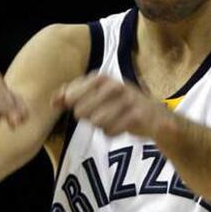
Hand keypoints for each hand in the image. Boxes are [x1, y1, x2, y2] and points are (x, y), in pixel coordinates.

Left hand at [51, 72, 169, 137]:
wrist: (157, 117)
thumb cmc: (120, 106)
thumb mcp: (97, 96)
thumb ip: (73, 95)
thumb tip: (53, 101)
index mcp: (103, 78)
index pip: (74, 91)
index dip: (69, 100)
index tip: (67, 105)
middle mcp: (116, 86)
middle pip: (82, 111)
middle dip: (86, 118)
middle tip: (98, 115)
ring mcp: (128, 100)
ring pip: (97, 122)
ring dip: (101, 126)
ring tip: (111, 121)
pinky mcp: (138, 115)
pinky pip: (112, 130)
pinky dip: (112, 132)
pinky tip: (120, 127)